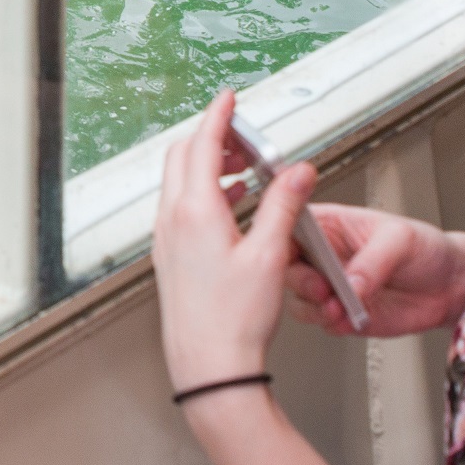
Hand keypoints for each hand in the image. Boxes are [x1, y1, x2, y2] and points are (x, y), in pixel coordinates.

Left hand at [155, 91, 316, 392]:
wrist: (208, 366)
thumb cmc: (234, 319)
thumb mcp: (271, 255)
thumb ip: (284, 205)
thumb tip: (298, 171)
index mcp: (195, 211)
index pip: (201, 144)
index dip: (218, 116)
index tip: (228, 97)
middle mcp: (173, 221)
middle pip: (183, 157)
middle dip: (211, 138)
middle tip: (244, 137)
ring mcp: (166, 239)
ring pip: (179, 183)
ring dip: (208, 166)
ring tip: (245, 170)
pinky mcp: (170, 257)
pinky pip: (181, 208)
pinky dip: (204, 193)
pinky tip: (232, 205)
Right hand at [282, 202, 464, 336]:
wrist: (451, 285)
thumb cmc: (426, 248)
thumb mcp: (401, 239)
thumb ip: (374, 259)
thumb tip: (351, 282)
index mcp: (330, 226)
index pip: (291, 225)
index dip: (282, 237)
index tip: (289, 250)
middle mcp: (325, 257)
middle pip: (289, 267)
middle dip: (301, 279)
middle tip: (321, 286)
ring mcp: (332, 288)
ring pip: (301, 300)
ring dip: (315, 307)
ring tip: (337, 307)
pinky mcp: (343, 315)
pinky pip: (325, 323)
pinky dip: (333, 324)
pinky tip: (347, 319)